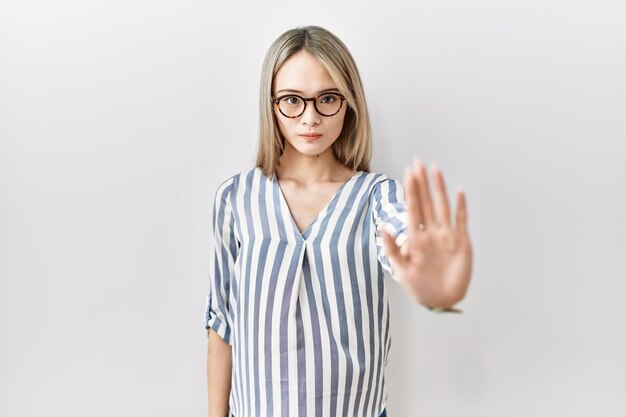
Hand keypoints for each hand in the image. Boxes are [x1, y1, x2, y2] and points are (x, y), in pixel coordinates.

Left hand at [381, 156, 472, 309]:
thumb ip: (392, 249)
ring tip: (435, 169)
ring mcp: (446, 236)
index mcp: (416, 238)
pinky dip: (461, 206)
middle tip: (418, 162)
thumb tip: (382, 228)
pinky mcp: (461, 242)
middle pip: (426, 202)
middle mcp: (431, 232)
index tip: (408, 173)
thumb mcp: (401, 270)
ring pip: (443, 206)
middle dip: (422, 182)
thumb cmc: (419, 286)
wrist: (440, 299)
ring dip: (439, 188)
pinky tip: (459, 191)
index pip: (413, 208)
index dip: (410, 190)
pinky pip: (461, 220)